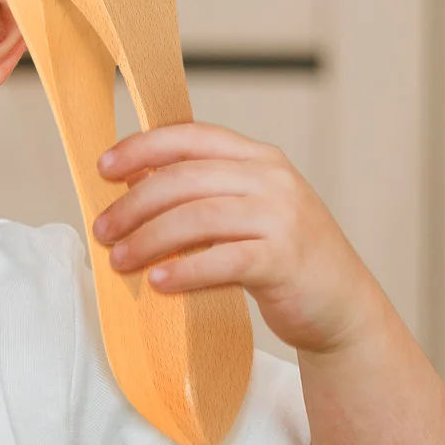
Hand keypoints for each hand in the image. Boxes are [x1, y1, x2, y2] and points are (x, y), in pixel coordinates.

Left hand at [91, 122, 383, 353]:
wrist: (342, 307)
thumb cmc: (281, 258)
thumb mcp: (245, 212)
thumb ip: (201, 192)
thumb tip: (132, 182)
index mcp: (259, 158)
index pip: (191, 137)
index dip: (142, 148)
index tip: (103, 168)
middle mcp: (272, 179)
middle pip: (185, 179)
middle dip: (134, 204)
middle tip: (103, 230)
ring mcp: (282, 218)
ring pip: (198, 217)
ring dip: (149, 239)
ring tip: (119, 259)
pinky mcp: (285, 260)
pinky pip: (223, 259)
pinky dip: (184, 269)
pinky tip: (158, 281)